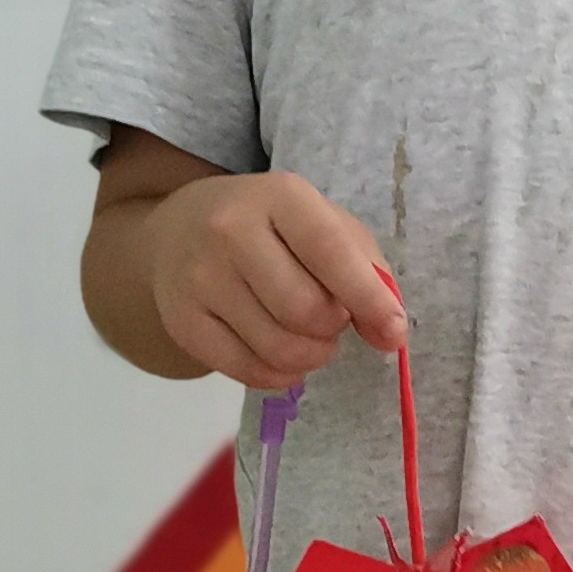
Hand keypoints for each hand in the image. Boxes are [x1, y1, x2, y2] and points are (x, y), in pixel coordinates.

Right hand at [148, 170, 406, 391]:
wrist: (178, 231)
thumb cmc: (271, 227)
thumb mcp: (322, 222)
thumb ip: (367, 270)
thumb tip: (389, 334)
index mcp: (280, 196)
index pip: (330, 252)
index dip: (368, 298)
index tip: (394, 331)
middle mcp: (230, 230)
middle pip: (305, 310)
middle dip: (334, 327)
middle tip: (332, 318)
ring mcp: (200, 278)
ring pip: (278, 348)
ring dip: (312, 355)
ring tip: (308, 335)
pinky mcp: (182, 321)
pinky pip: (248, 371)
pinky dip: (280, 375)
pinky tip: (282, 355)